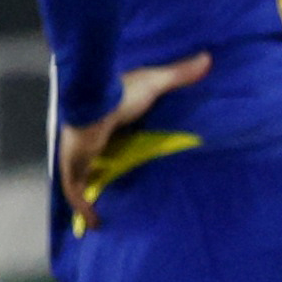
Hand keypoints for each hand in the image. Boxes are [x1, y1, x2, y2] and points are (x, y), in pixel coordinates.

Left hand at [57, 52, 211, 217]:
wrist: (94, 100)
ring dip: (89, 196)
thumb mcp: (155, 84)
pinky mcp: (73, 168)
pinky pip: (75, 193)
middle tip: (119, 194)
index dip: (113, 150)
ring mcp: (78, 157)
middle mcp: (88, 142)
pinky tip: (96, 223)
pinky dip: (83, 208)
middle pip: (93, 163)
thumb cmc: (121, 93)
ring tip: (106, 215)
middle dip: (100, 177)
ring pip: (82, 181)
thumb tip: (208, 58)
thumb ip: (179, 75)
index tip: (126, 161)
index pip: (108, 141)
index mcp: (105, 124)